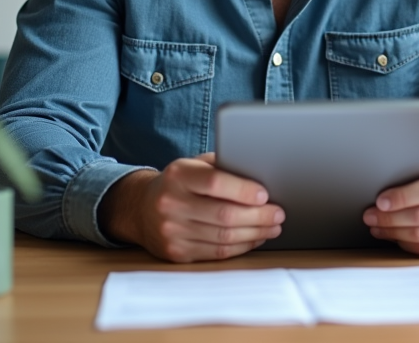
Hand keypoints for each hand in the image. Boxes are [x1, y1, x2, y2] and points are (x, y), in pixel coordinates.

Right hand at [98, 153, 283, 262]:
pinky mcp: (177, 253)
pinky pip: (217, 253)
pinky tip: (255, 238)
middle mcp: (171, 203)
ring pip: (224, 237)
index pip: (215, 182)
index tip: (265, 195)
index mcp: (178, 175)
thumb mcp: (193, 165)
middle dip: (258, 216)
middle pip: (224, 214)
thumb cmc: (179, 183)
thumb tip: (260, 175)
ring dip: (255, 233)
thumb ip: (221, 167)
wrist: (140, 208)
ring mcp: (172, 231)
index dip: (244, 190)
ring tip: (273, 227)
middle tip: (278, 214)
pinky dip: (241, 247)